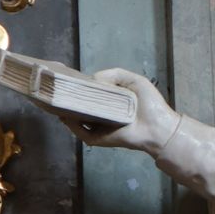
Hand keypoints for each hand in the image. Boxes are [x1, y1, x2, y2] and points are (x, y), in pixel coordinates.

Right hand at [59, 68, 179, 154]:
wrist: (158, 127)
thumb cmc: (149, 104)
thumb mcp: (134, 81)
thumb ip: (115, 74)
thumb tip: (92, 79)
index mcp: (110, 101)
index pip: (90, 94)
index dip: (79, 87)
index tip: (67, 80)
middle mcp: (102, 114)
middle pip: (80, 107)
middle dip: (69, 99)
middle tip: (57, 90)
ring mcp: (99, 127)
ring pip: (77, 120)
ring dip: (66, 112)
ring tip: (56, 101)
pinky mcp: (98, 139)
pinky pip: (81, 132)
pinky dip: (72, 126)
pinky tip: (65, 115)